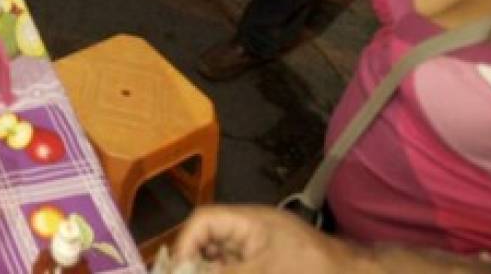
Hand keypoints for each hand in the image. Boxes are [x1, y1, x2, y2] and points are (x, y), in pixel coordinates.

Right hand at [174, 205, 348, 272]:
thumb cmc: (314, 269)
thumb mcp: (265, 272)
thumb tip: (186, 273)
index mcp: (248, 221)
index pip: (204, 222)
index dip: (185, 244)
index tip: (177, 272)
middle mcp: (249, 232)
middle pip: (208, 243)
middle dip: (197, 264)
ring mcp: (260, 251)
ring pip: (222, 261)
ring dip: (212, 270)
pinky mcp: (268, 266)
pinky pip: (238, 267)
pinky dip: (229, 272)